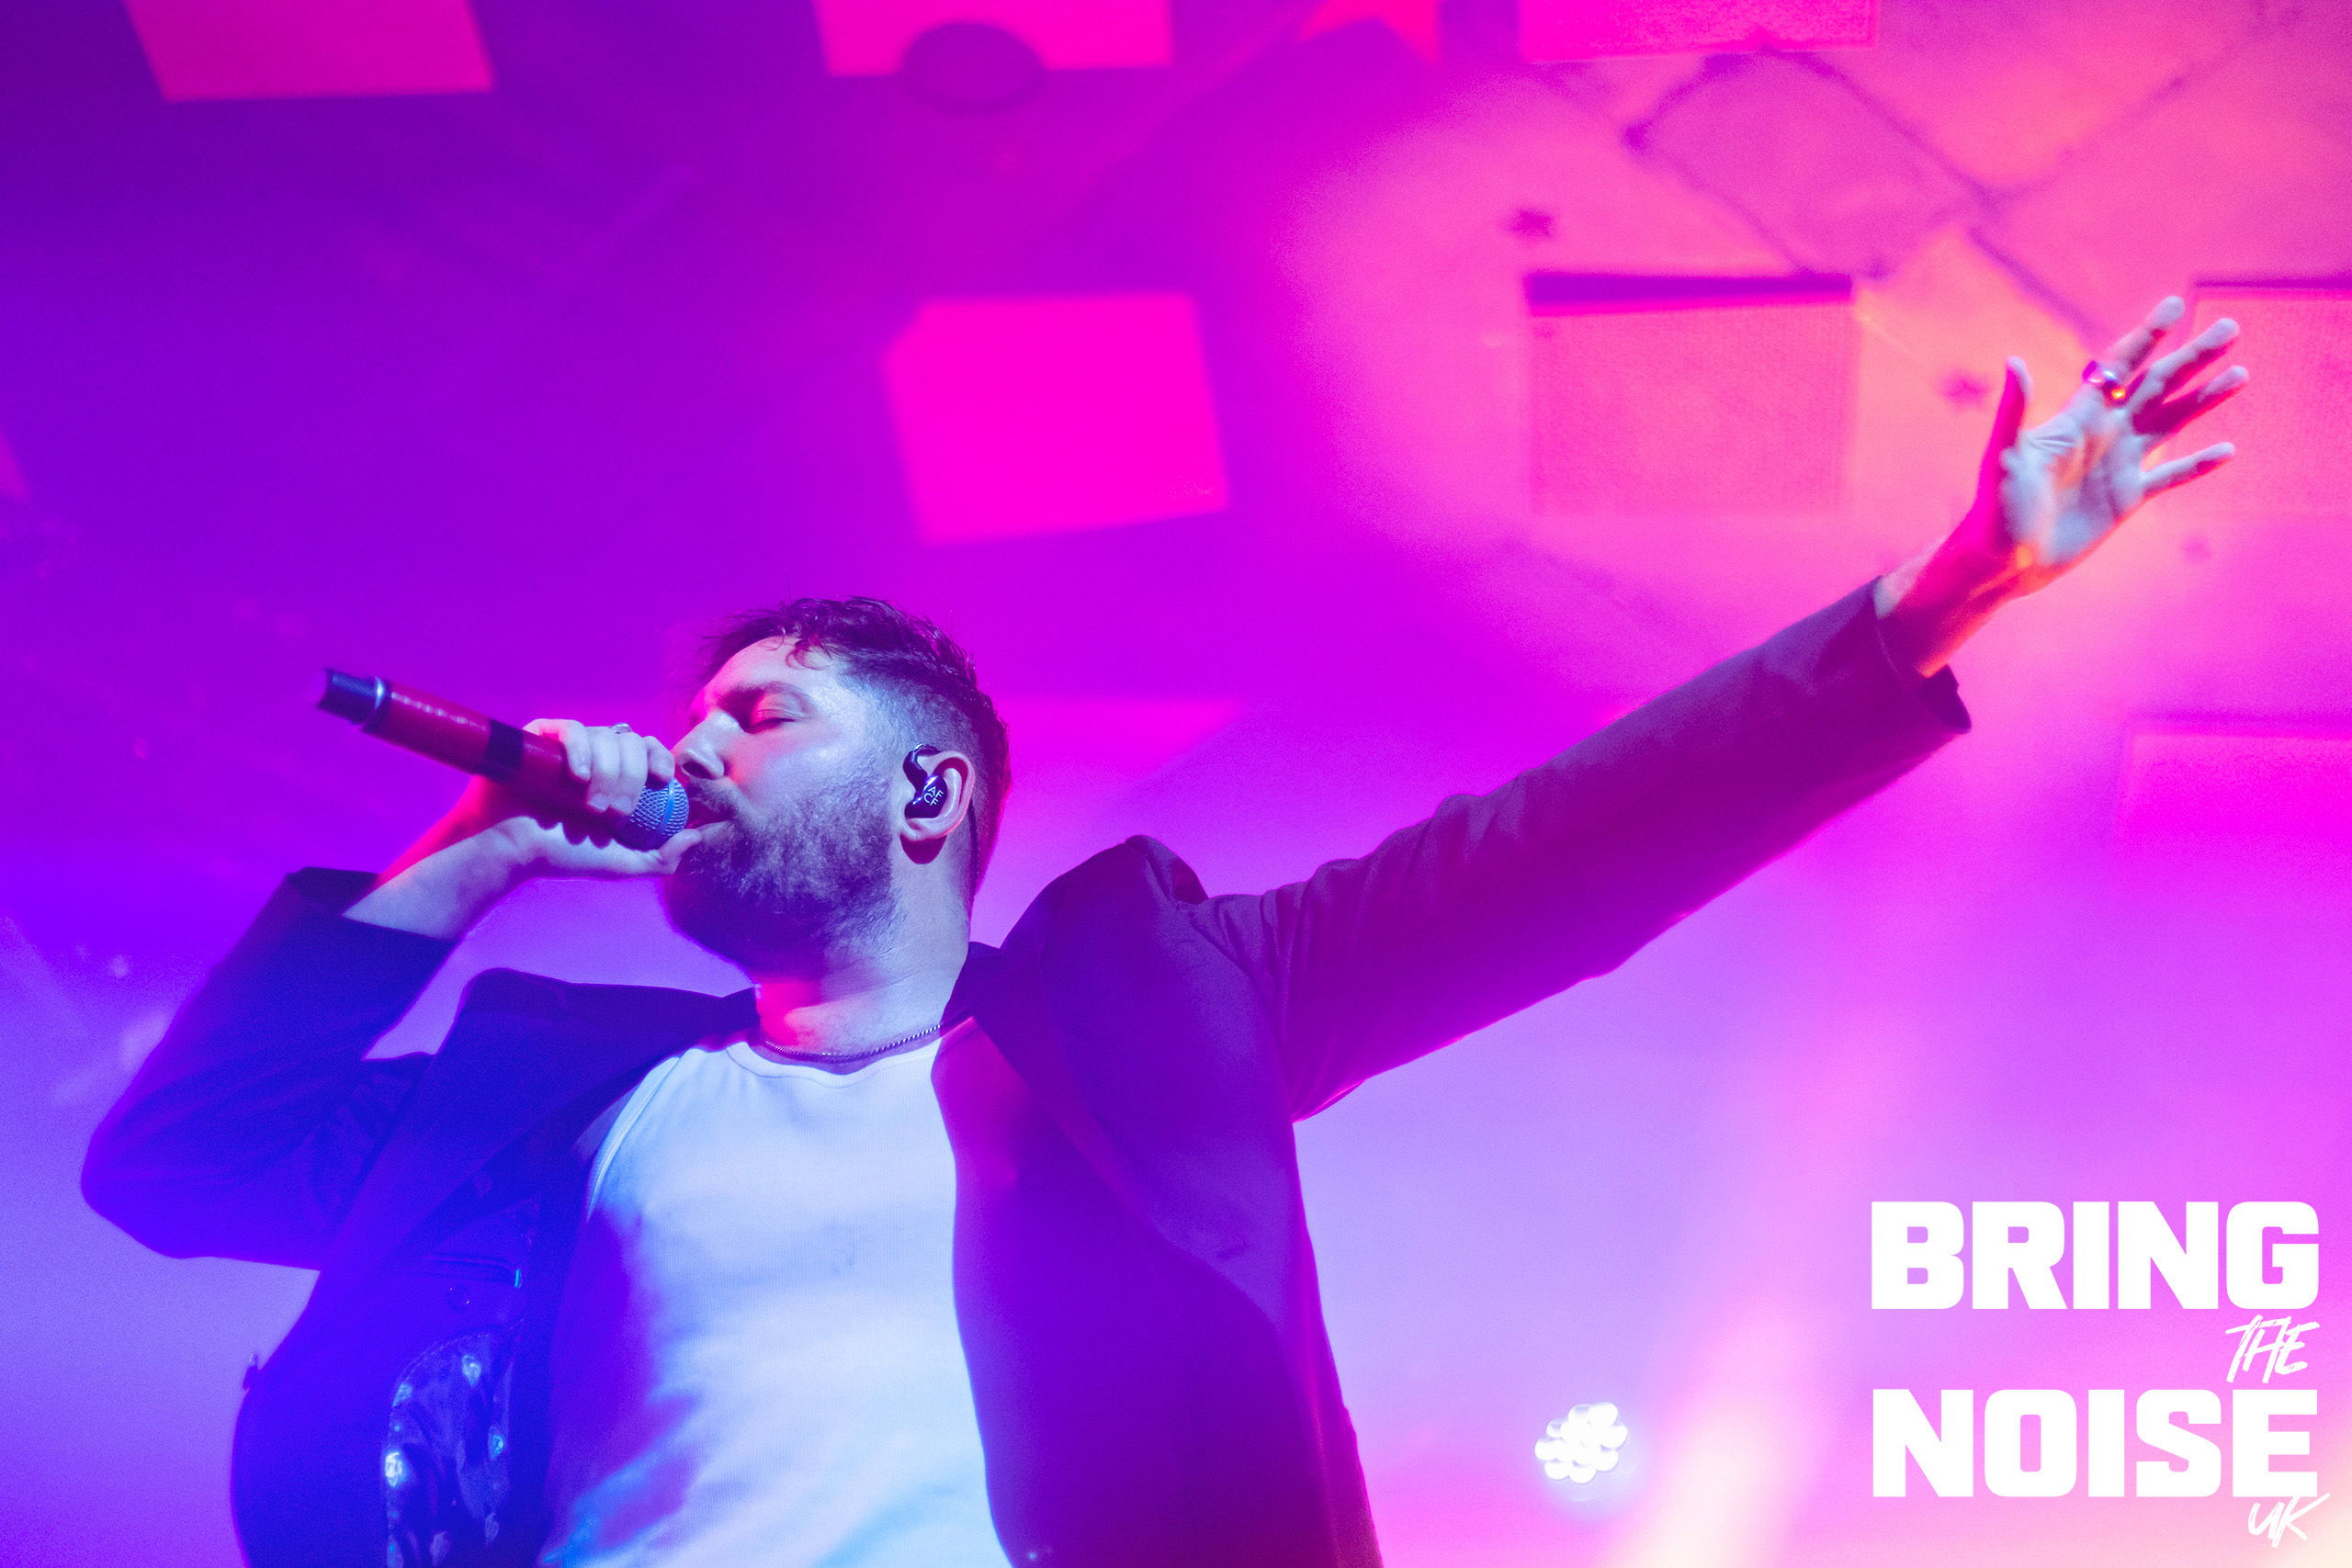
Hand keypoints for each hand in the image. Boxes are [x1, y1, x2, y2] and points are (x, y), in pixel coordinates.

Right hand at [350, 720, 703, 938]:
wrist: (508, 850)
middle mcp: (596, 756)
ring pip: (606, 736)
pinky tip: (576, 777)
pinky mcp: (540, 737)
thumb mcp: (619, 862)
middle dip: (630, 777)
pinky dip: (581, 750)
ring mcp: (568, 745)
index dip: (661, 759)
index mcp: (617, 776)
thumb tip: (696, 837)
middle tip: (615, 812)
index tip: (662, 781)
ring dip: (607, 772)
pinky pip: (571, 729)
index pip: (649, 750)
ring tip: (590, 806)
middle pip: (632, 742)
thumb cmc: (560, 855)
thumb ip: (660, 857)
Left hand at [1877, 295, 2249, 674]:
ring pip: (2172, 422)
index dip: (2147, 335)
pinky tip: (2228, 450)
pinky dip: (2198, 464)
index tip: (2175, 304)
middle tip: (2231, 326)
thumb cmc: (1995, 507)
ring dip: (2205, 399)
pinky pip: (2171, 475)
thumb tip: (2012, 361)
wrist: (2003, 561)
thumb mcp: (2003, 454)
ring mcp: (2118, 464)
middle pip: (2158, 385)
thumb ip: (2014, 408)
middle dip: (2193, 357)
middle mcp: (2103, 434)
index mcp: (2077, 417)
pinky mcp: (2127, 498)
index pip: (2120, 366)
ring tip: (2241, 374)